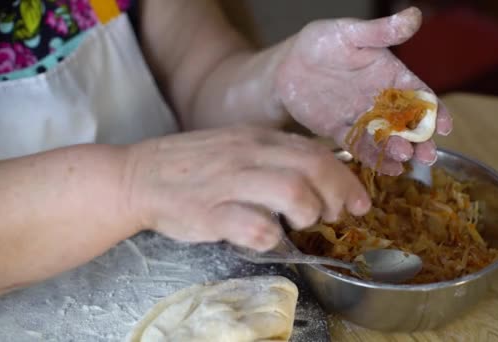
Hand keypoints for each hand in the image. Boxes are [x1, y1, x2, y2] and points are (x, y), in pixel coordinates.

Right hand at [124, 126, 369, 250]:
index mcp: (257, 139)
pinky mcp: (208, 212)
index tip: (359, 201)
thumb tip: (317, 175)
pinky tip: (267, 238)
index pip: (316, 152)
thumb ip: (274, 156)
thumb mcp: (237, 147)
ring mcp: (228, 182)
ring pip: (289, 190)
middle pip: (311, 167)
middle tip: (338, 215)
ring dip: (308, 211)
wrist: (138, 175)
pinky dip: (269, 235)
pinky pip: (251, 225)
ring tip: (302, 224)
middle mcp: (247, 155)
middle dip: (337, 194)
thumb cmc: (193, 166)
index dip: (345, 179)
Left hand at [276, 7, 452, 175]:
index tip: (445, 126)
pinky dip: (373, 158)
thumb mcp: (352, 33)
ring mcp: (362, 118)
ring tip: (406, 160)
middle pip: (407, 123)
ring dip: (398, 150)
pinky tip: (387, 169)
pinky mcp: (342, 132)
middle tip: (428, 155)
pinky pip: (360, 147)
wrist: (287, 66)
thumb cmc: (322, 42)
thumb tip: (414, 15)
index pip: (419, 95)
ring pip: (385, 138)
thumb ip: (382, 31)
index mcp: (391, 76)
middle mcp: (381, 100)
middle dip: (420, 139)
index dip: (435, 110)